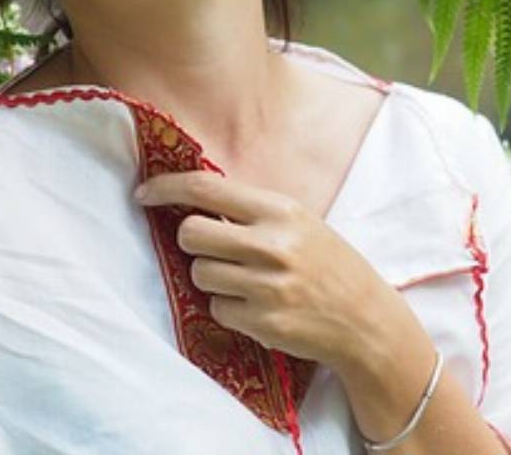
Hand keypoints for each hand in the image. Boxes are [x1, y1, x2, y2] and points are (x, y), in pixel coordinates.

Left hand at [134, 170, 381, 368]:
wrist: (365, 320)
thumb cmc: (326, 264)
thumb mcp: (297, 222)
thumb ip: (249, 211)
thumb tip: (190, 198)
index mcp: (279, 211)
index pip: (206, 189)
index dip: (167, 187)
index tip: (144, 192)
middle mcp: (272, 245)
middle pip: (190, 233)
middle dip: (191, 241)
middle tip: (211, 247)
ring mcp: (267, 286)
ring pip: (199, 273)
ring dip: (212, 276)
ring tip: (245, 280)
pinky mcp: (263, 322)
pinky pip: (216, 308)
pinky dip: (228, 307)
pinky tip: (257, 306)